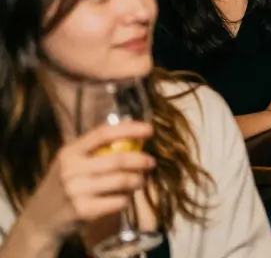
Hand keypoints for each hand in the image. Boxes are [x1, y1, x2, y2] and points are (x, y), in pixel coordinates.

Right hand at [20, 121, 154, 242]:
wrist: (39, 221)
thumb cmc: (62, 187)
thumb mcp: (69, 163)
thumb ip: (94, 149)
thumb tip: (130, 129)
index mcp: (70, 152)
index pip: (103, 134)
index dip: (129, 130)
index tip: (149, 130)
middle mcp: (71, 170)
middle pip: (118, 160)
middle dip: (140, 160)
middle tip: (151, 162)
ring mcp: (76, 191)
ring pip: (122, 181)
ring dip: (138, 180)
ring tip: (141, 181)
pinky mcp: (83, 211)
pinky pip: (118, 202)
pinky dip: (127, 199)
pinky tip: (125, 198)